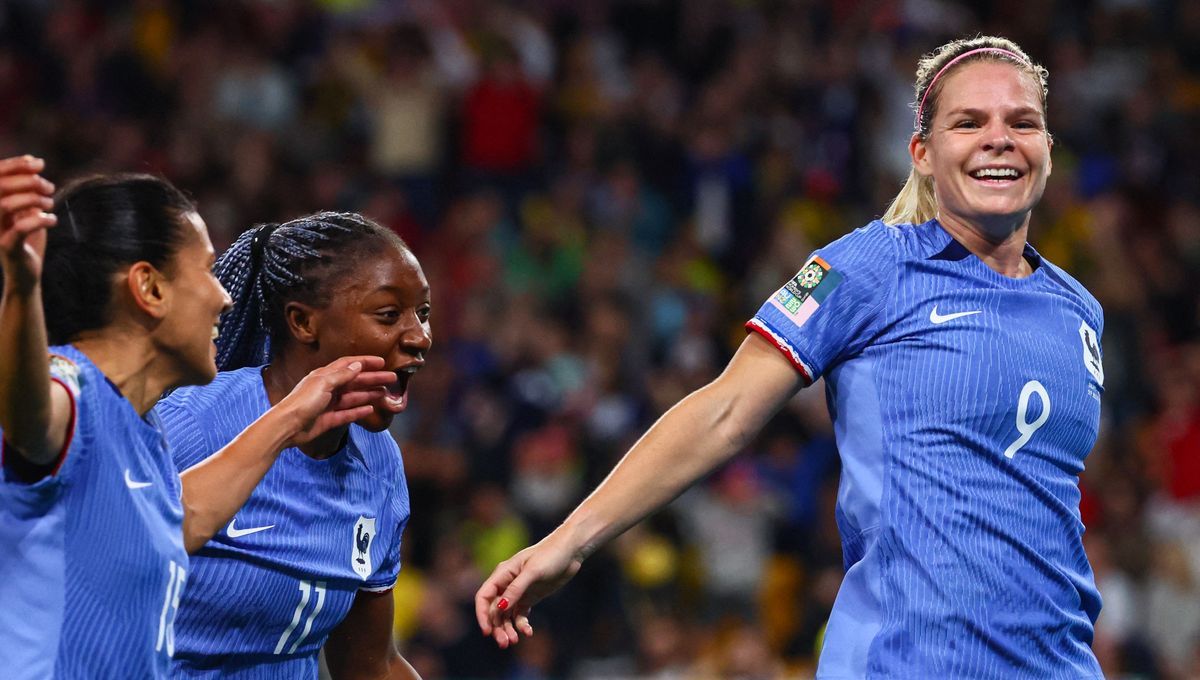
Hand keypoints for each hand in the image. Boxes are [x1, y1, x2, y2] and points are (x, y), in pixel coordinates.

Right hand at [0, 156, 56, 291]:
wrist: (27, 273)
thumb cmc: (28, 239)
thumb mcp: (28, 211)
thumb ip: (28, 191)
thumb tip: (34, 163)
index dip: (15, 165)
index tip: (38, 162)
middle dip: (27, 180)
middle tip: (49, 186)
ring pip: (5, 205)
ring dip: (33, 199)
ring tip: (49, 204)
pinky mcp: (8, 247)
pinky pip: (20, 228)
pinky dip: (40, 220)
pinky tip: (52, 220)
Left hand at [277, 355, 396, 445]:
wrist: (287, 426)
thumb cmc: (304, 401)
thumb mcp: (324, 383)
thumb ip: (342, 375)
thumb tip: (358, 365)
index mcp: (325, 375)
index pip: (348, 365)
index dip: (365, 362)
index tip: (382, 362)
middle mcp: (328, 388)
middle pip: (355, 381)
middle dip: (373, 379)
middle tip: (392, 379)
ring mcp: (329, 404)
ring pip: (353, 397)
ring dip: (369, 394)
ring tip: (385, 394)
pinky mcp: (329, 419)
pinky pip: (348, 414)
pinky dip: (359, 411)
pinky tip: (370, 409)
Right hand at [474, 532, 583, 647]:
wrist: (570, 552)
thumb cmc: (550, 555)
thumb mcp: (533, 571)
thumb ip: (516, 589)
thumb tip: (500, 607)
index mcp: (502, 573)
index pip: (484, 596)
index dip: (482, 615)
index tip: (487, 632)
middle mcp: (507, 584)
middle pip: (494, 610)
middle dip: (497, 627)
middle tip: (505, 643)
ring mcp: (518, 591)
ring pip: (506, 615)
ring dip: (508, 629)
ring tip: (515, 641)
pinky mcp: (529, 597)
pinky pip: (520, 615)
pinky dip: (521, 625)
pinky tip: (528, 632)